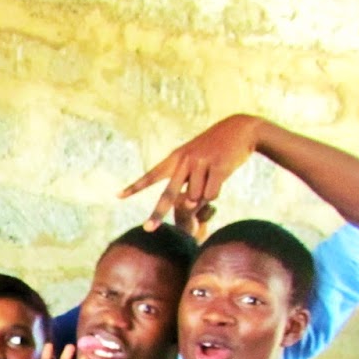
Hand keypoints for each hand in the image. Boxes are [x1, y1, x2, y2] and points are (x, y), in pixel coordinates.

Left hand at [120, 114, 263, 232]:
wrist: (240, 129)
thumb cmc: (215, 148)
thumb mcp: (194, 157)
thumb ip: (185, 180)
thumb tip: (186, 207)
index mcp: (175, 158)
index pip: (151, 175)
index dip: (135, 187)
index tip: (118, 196)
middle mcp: (184, 160)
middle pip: (168, 195)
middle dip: (157, 214)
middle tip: (147, 229)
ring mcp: (200, 163)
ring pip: (196, 198)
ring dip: (204, 196)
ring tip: (212, 177)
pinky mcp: (217, 167)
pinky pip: (212, 194)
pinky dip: (216, 192)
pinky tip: (222, 176)